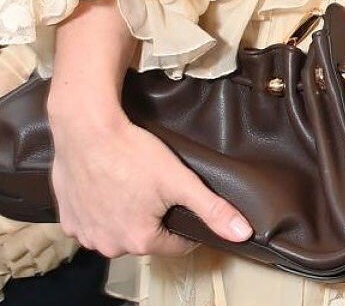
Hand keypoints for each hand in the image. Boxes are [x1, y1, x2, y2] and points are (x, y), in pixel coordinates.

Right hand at [50, 109, 252, 258]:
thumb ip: (212, 209)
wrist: (87, 130)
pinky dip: (100, 208)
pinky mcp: (68, 220)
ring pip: (117, 229)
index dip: (186, 222)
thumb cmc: (133, 152)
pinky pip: (91, 221)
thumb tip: (244, 234)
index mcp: (140, 241)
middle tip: (155, 185)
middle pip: (145, 236)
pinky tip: (106, 185)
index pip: (176, 243)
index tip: (185, 200)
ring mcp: (86, 235)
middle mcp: (110, 247)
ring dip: (125, 213)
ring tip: (131, 182)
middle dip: (154, 216)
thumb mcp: (180, 180)